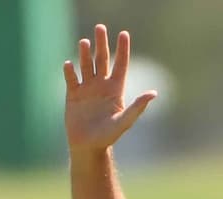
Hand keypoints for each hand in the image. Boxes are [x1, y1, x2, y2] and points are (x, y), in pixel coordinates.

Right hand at [63, 24, 156, 153]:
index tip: (124, 34)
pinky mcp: (73, 95)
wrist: (88, 147)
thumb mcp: (124, 121)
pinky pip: (71, 79)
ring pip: (86, 65)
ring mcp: (87, 89)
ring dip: (85, 54)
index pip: (120, 64)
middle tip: (100, 27)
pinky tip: (68, 65)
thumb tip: (153, 93)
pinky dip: (69, 71)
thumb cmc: (108, 137)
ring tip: (84, 42)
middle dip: (101, 43)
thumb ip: (137, 107)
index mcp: (115, 89)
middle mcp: (101, 85)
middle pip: (102, 59)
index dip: (122, 49)